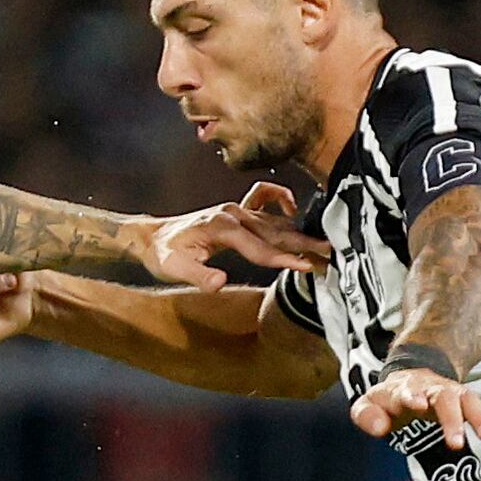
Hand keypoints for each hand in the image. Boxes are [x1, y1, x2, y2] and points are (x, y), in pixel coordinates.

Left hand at [135, 182, 326, 288]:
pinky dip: (280, 200)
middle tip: (329, 253)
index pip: (259, 247)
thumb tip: (220, 283)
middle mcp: (232, 214)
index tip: (305, 267)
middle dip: (302, 244)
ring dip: (299, 232)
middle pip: (275, 231)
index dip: (282, 259)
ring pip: (274, 221)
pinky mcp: (235, 211)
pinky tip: (292, 210)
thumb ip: (198, 276)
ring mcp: (235, 210)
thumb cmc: (162, 254)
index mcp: (221, 226)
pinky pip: (263, 198)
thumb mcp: (173, 269)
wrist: (151, 237)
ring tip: (323, 242)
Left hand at [351, 362, 480, 461]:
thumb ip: (367, 416)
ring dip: (480, 420)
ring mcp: (453, 395)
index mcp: (405, 389)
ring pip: (470, 403)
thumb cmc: (390, 398)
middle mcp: (433, 389)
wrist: (413, 377)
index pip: (408, 390)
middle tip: (456, 443)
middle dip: (451, 419)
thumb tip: (381, 429)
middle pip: (445, 398)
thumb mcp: (369, 404)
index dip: (412, 396)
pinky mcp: (467, 406)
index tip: (418, 404)